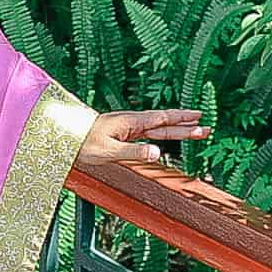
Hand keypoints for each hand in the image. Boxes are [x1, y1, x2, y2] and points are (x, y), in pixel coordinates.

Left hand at [76, 108, 211, 164]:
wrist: (65, 139)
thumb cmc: (83, 145)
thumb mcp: (109, 152)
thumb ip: (134, 153)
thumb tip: (159, 153)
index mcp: (130, 123)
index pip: (162, 120)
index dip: (181, 120)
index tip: (199, 118)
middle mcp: (131, 122)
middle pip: (164, 123)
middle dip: (185, 125)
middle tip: (206, 127)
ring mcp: (127, 127)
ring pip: (157, 128)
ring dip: (176, 128)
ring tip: (194, 130)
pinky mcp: (122, 134)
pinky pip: (148, 132)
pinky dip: (162, 133)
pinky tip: (166, 134)